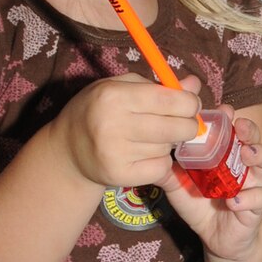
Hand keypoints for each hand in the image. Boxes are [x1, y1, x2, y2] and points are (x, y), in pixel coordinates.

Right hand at [54, 72, 202, 191]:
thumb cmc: (99, 110)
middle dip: (188, 125)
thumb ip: (158, 85)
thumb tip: (194, 85)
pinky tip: (146, 154)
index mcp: (115, 96)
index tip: (190, 105)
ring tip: (151, 137)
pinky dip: (160, 162)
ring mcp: (115, 153)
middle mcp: (113, 124)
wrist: (67, 149)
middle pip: (177, 127)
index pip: (171, 100)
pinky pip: (160, 168)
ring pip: (168, 148)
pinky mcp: (119, 176)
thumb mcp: (122, 87)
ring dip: (168, 143)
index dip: (190, 103)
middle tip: (183, 123)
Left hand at [162, 109, 261, 261]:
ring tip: (247, 154)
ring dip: (260, 155)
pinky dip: (249, 198)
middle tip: (240, 127)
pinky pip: (260, 198)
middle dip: (250, 130)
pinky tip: (234, 201)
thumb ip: (167, 173)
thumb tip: (149, 156)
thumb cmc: (201, 206)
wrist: (218, 238)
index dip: (229, 118)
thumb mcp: (179, 188)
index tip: (222, 111)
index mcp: (226, 155)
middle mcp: (243, 165)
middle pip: (255, 139)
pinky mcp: (255, 207)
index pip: (231, 130)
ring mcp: (253, 184)